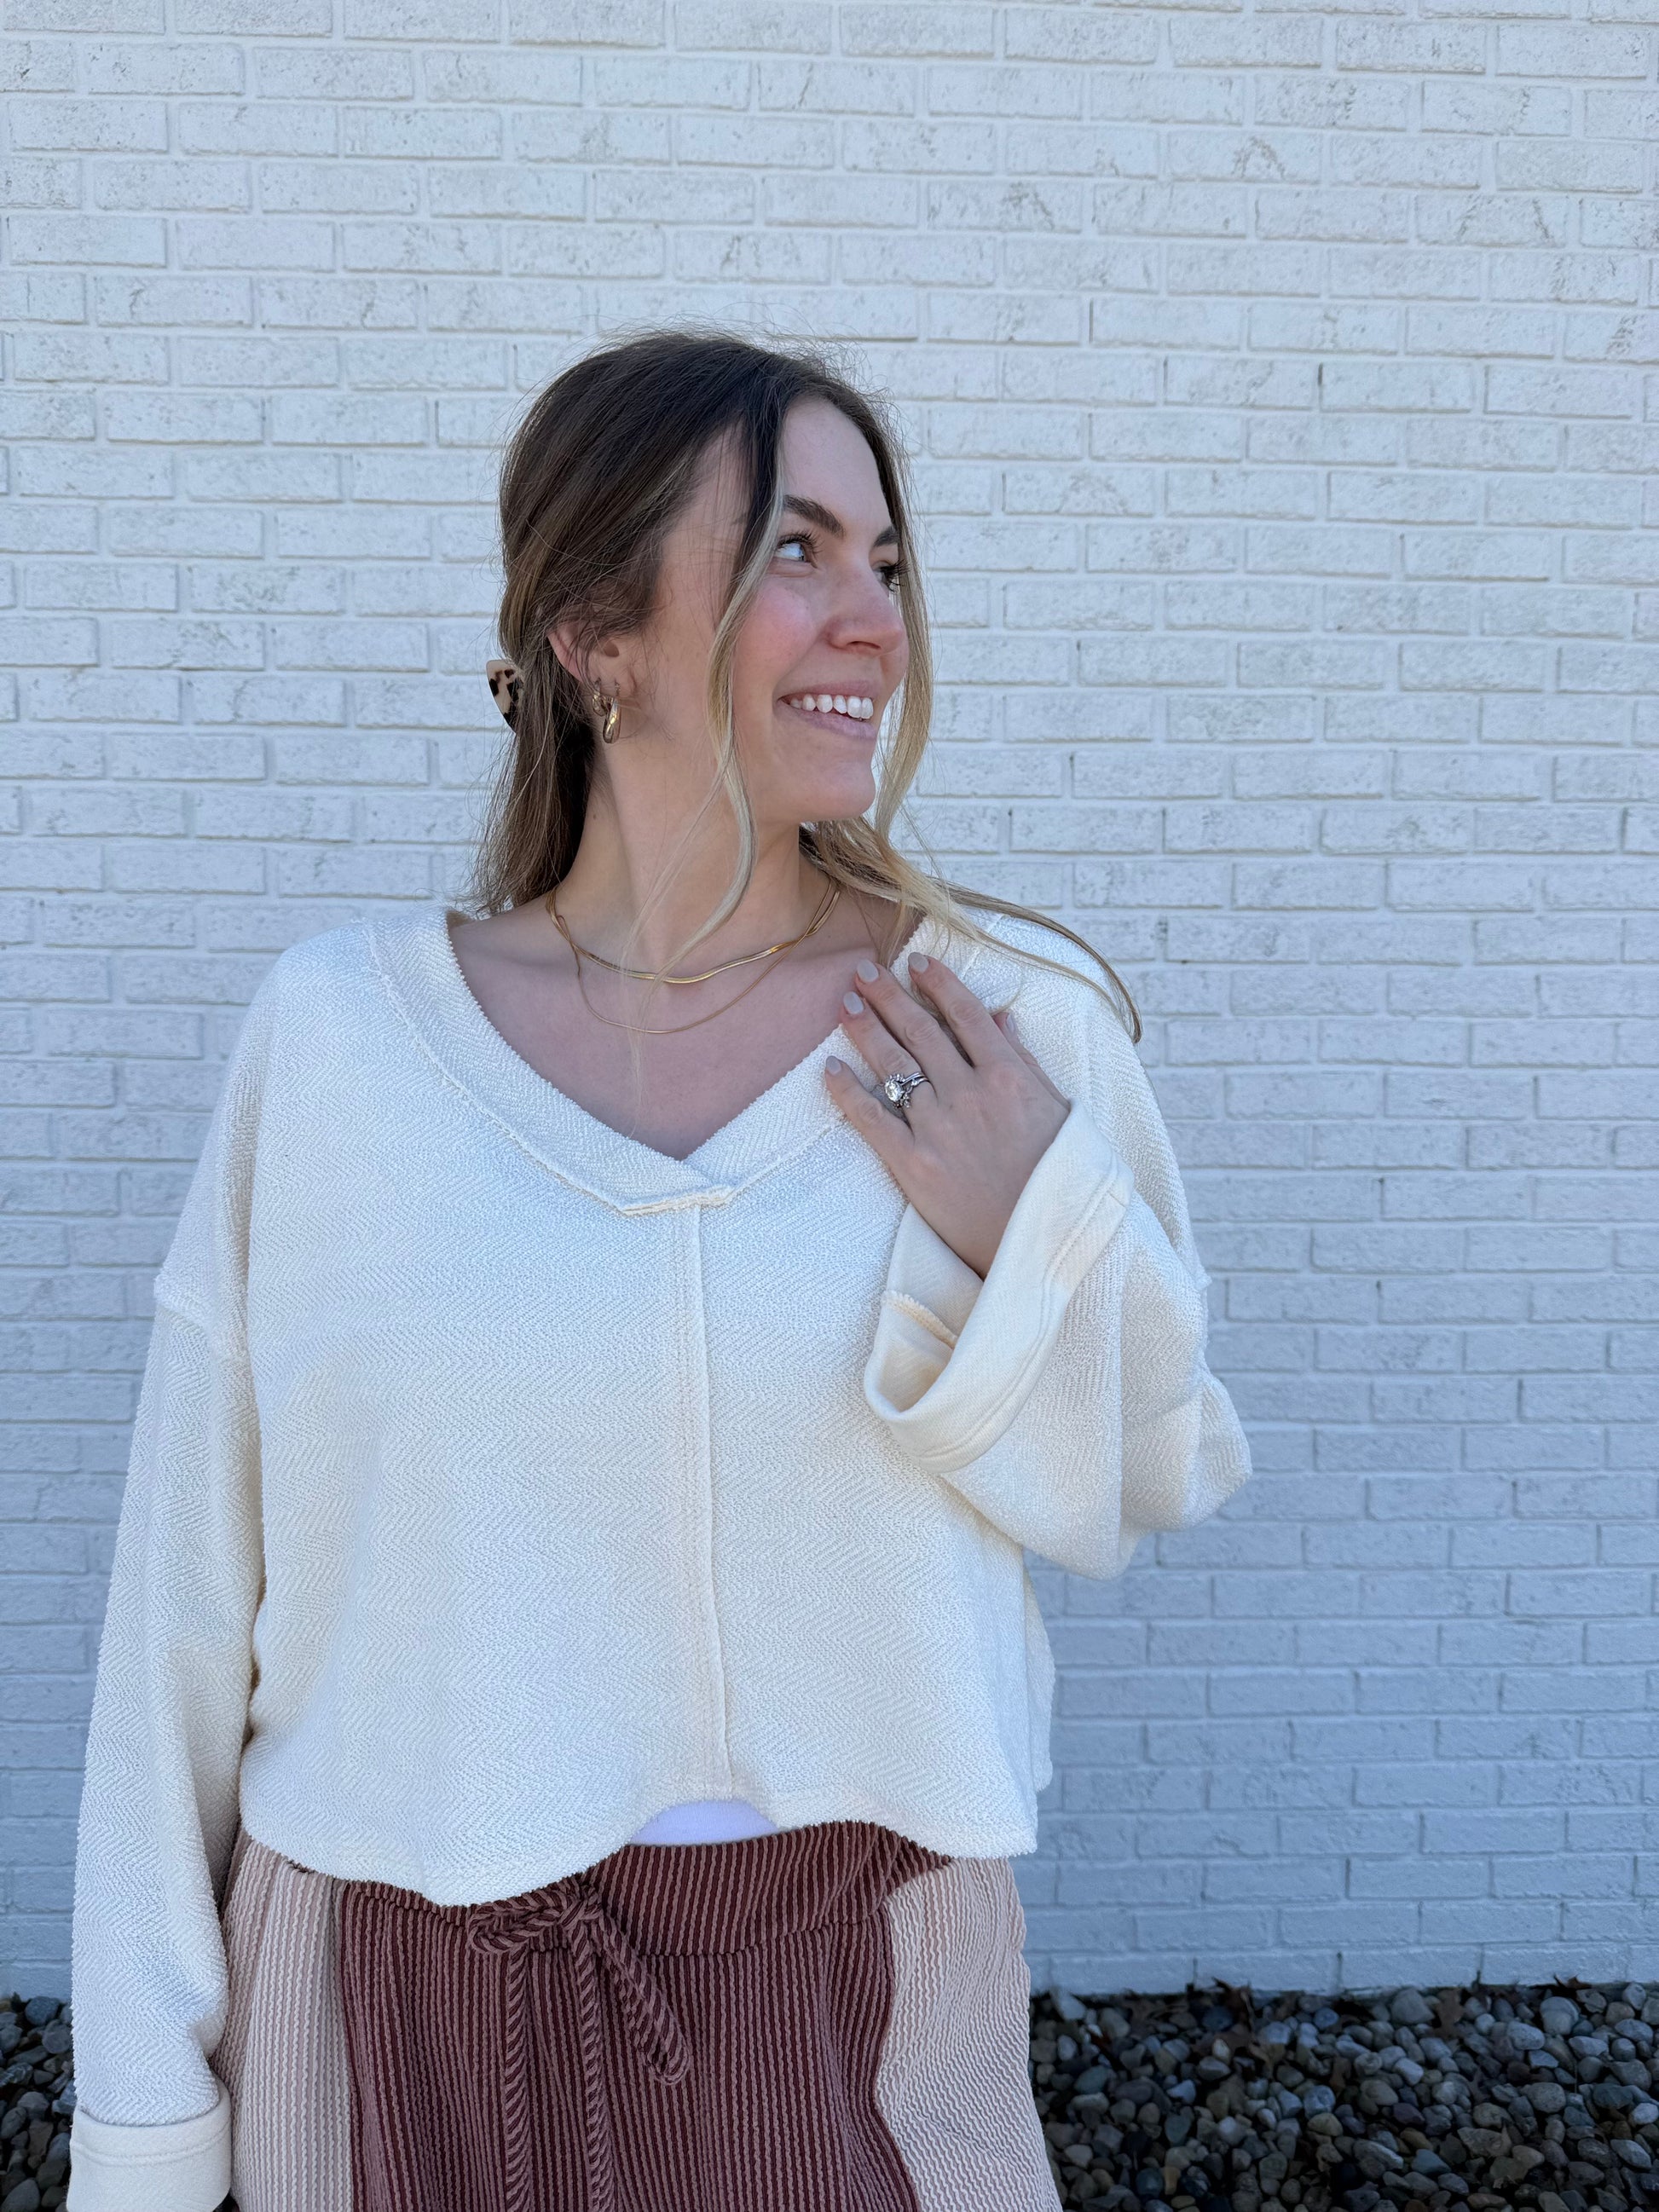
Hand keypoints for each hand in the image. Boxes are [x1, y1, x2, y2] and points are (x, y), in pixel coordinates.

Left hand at [824, 953, 1070, 1279]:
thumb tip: (1001, 1017)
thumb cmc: (1059, 1178)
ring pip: (893, 1066)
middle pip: (921, 1031)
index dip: (938, 984)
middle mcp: (969, 1094)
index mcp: (1009, 1077)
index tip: (916, 961)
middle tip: (863, 970)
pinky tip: (829, 1066)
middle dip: (889, 996)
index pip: (966, 1015)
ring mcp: (938, 1128)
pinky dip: (847, 1090)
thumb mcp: (1059, 1112)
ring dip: (865, 1029)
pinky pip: (872, 1119)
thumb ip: (1026, 1063)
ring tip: (844, 1003)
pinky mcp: (913, 1165)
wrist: (1045, 1241)